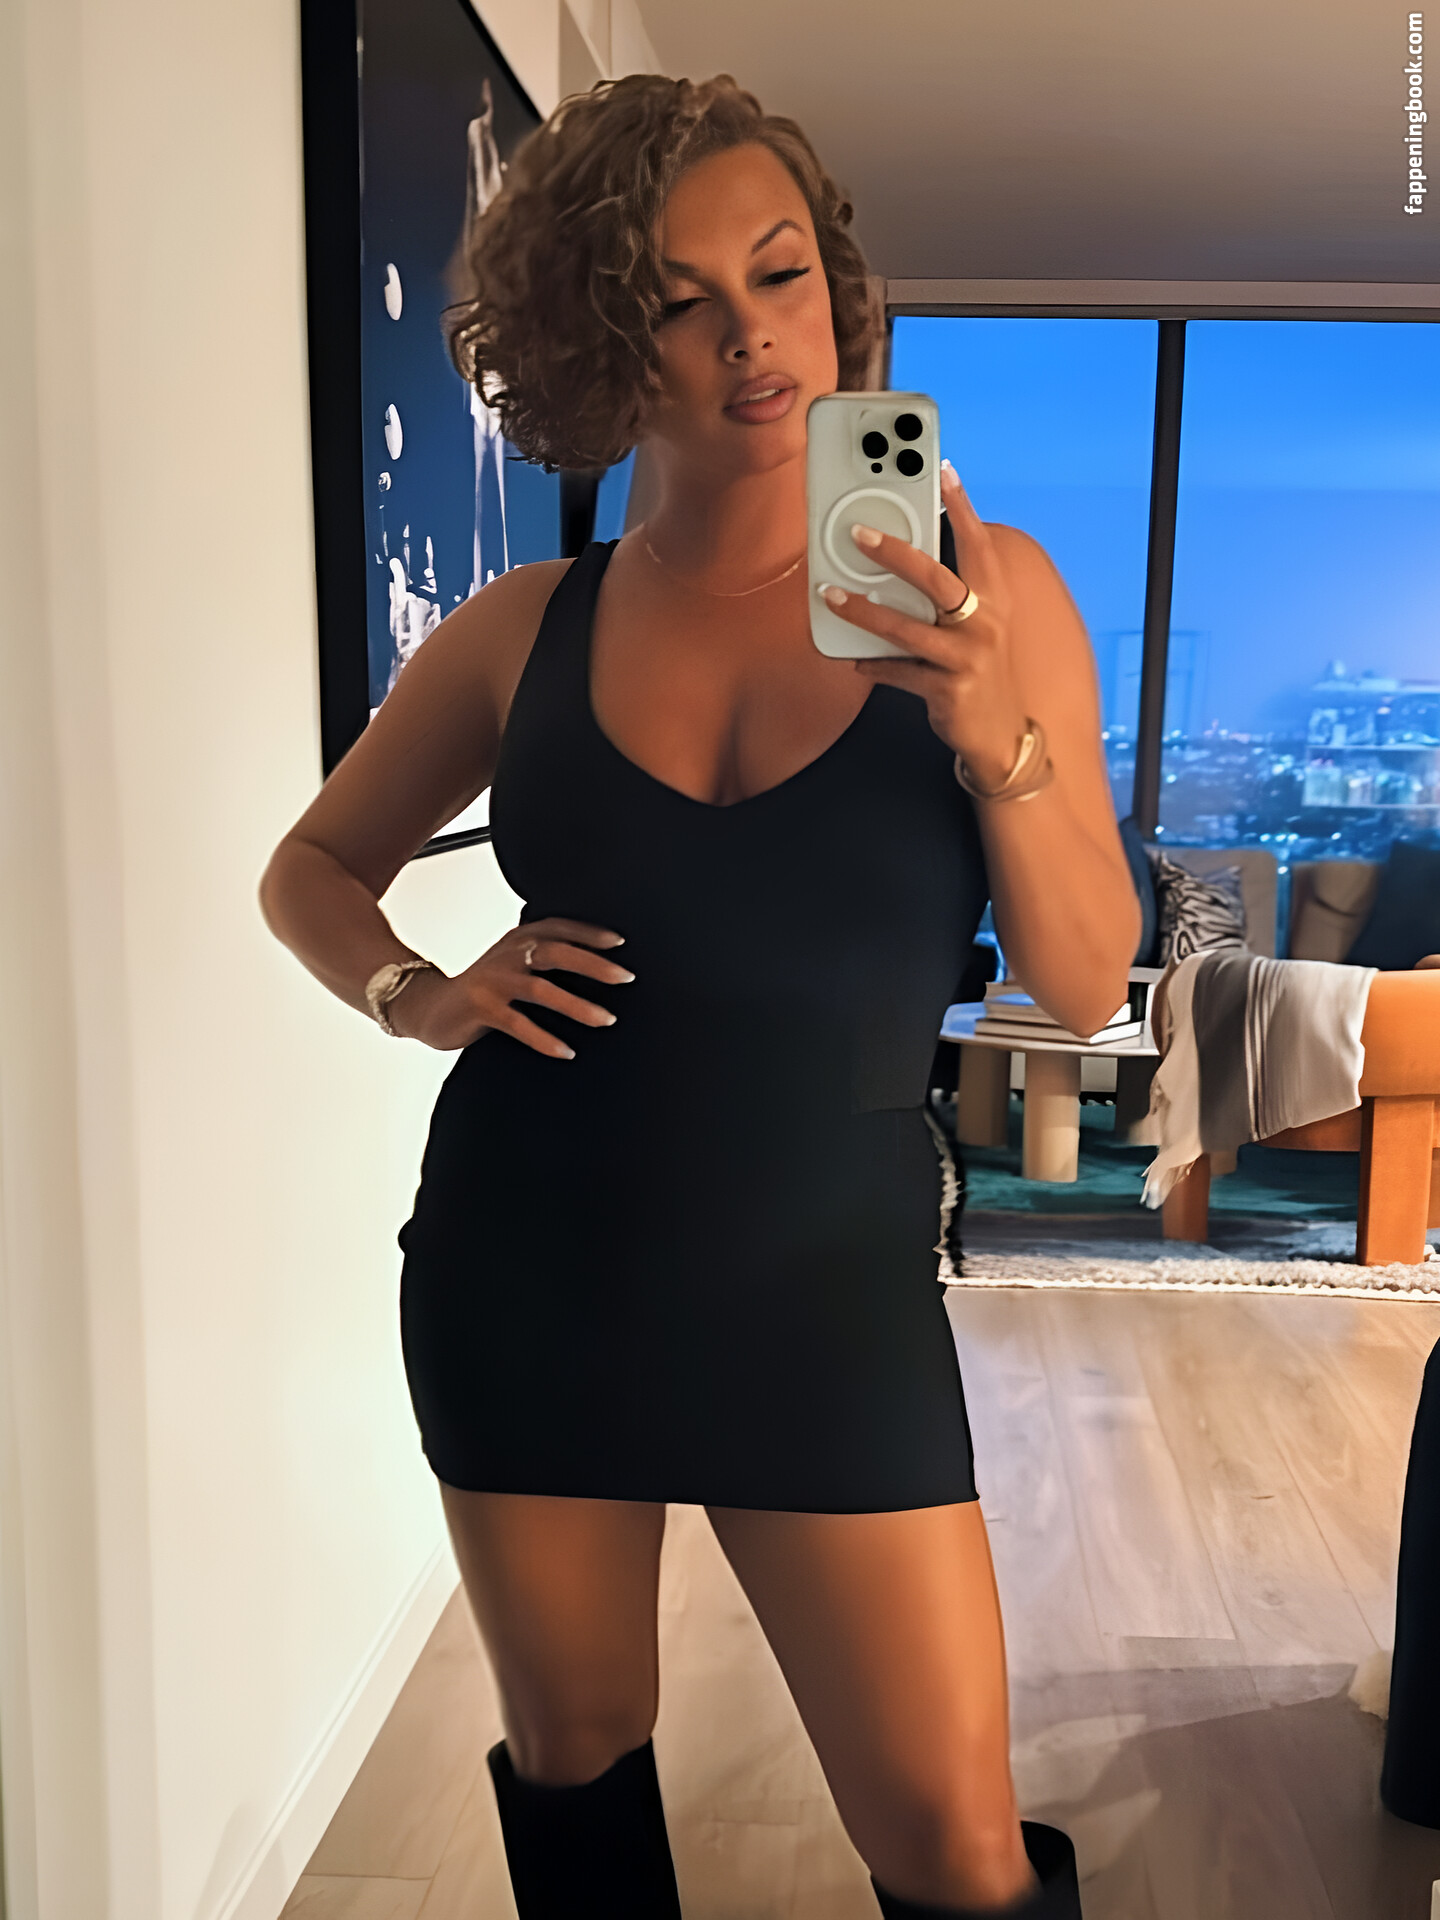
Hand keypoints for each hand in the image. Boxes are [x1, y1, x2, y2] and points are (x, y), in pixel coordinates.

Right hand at [390, 917, 632, 1055]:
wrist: (429, 1005)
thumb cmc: (484, 988)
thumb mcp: (513, 964)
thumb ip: (543, 959)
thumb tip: (598, 966)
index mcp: (519, 939)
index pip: (558, 928)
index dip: (589, 933)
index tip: (621, 943)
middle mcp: (507, 954)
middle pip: (555, 953)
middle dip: (593, 964)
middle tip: (626, 977)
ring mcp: (493, 981)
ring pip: (541, 990)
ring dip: (577, 1006)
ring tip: (606, 1020)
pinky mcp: (480, 1007)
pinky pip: (518, 1024)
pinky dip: (544, 1039)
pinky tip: (567, 1052)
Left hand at [817, 461, 1029, 788]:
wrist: (1001, 736)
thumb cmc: (981, 671)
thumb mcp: (979, 628)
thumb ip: (950, 597)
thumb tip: (900, 566)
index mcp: (995, 600)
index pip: (979, 544)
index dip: (962, 507)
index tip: (944, 471)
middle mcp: (985, 624)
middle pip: (937, 579)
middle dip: (896, 553)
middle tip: (860, 534)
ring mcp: (967, 658)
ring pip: (906, 627)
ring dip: (863, 610)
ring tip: (830, 595)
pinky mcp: (947, 690)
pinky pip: (898, 672)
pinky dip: (872, 665)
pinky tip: (854, 660)